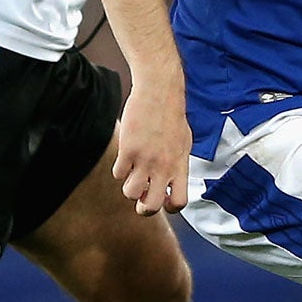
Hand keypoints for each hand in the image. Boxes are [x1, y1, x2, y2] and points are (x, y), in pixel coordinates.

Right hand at [113, 77, 192, 214]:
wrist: (159, 93)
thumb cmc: (172, 117)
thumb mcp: (184, 144)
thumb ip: (178, 165)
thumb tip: (172, 183)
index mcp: (180, 166)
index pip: (180, 202)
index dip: (169, 206)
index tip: (163, 198)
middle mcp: (163, 167)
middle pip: (151, 206)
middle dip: (143, 209)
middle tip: (141, 198)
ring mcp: (145, 160)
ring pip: (130, 193)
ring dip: (129, 188)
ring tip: (133, 174)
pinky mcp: (128, 150)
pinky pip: (118, 174)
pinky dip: (119, 169)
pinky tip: (126, 157)